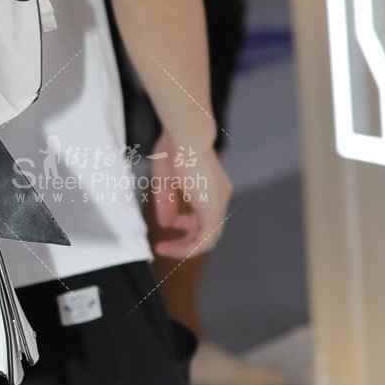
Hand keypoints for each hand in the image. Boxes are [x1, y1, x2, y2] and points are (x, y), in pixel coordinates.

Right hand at [141, 134, 231, 261]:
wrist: (188, 136)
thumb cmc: (175, 147)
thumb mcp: (166, 179)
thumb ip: (167, 203)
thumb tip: (167, 223)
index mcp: (212, 186)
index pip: (205, 213)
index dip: (186, 223)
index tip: (170, 224)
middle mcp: (220, 196)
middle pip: (208, 228)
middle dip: (186, 238)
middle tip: (165, 244)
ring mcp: (218, 204)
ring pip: (208, 238)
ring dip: (185, 247)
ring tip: (165, 248)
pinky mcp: (213, 211)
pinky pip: (204, 241)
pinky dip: (187, 248)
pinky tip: (170, 247)